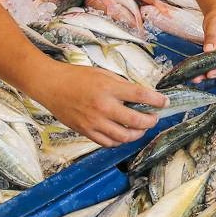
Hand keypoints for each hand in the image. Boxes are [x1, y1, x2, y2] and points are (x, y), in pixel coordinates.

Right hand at [35, 63, 167, 146]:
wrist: (50, 85)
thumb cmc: (76, 77)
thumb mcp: (103, 73)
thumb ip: (121, 85)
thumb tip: (140, 95)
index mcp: (109, 88)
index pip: (140, 95)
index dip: (157, 100)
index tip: (165, 102)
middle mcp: (103, 107)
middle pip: (136, 120)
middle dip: (150, 121)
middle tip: (154, 118)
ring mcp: (94, 122)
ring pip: (124, 136)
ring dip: (137, 134)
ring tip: (141, 128)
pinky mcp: (86, 131)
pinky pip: (108, 142)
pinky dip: (119, 141)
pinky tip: (123, 135)